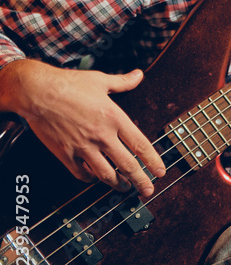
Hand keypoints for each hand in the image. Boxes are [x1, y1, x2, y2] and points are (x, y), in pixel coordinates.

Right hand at [0, 59, 165, 195]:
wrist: (36, 90)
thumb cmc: (68, 84)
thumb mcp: (100, 80)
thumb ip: (123, 82)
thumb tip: (138, 75)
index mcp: (115, 118)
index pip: (141, 145)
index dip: (153, 161)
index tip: (160, 171)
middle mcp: (102, 135)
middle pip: (128, 165)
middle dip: (141, 181)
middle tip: (147, 190)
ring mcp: (83, 147)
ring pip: (106, 174)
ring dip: (118, 184)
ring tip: (125, 187)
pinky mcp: (65, 154)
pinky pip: (82, 174)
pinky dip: (91, 179)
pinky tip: (96, 178)